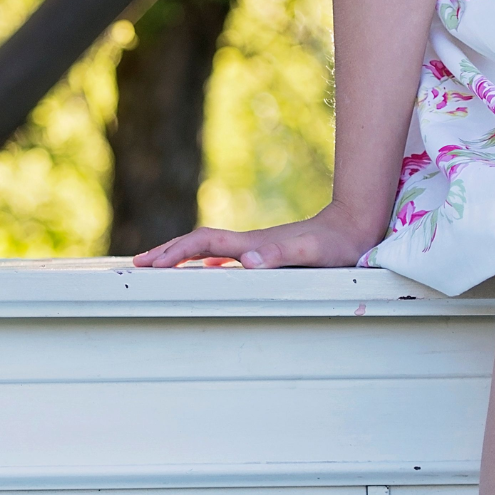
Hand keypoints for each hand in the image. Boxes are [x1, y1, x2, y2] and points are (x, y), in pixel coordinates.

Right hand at [131, 200, 378, 269]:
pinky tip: (206, 271)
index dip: (176, 253)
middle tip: (138, 264)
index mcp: (252, 243)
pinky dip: (205, 263)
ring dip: (182, 256)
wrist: (356, 223)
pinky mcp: (267, 252)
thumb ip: (280, 255)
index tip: (151, 264)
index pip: (203, 244)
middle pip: (198, 243)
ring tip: (159, 265)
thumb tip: (246, 260)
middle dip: (167, 252)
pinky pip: (225, 257)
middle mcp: (249, 243)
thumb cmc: (337, 243)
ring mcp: (256, 246)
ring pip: (208, 249)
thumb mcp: (310, 252)